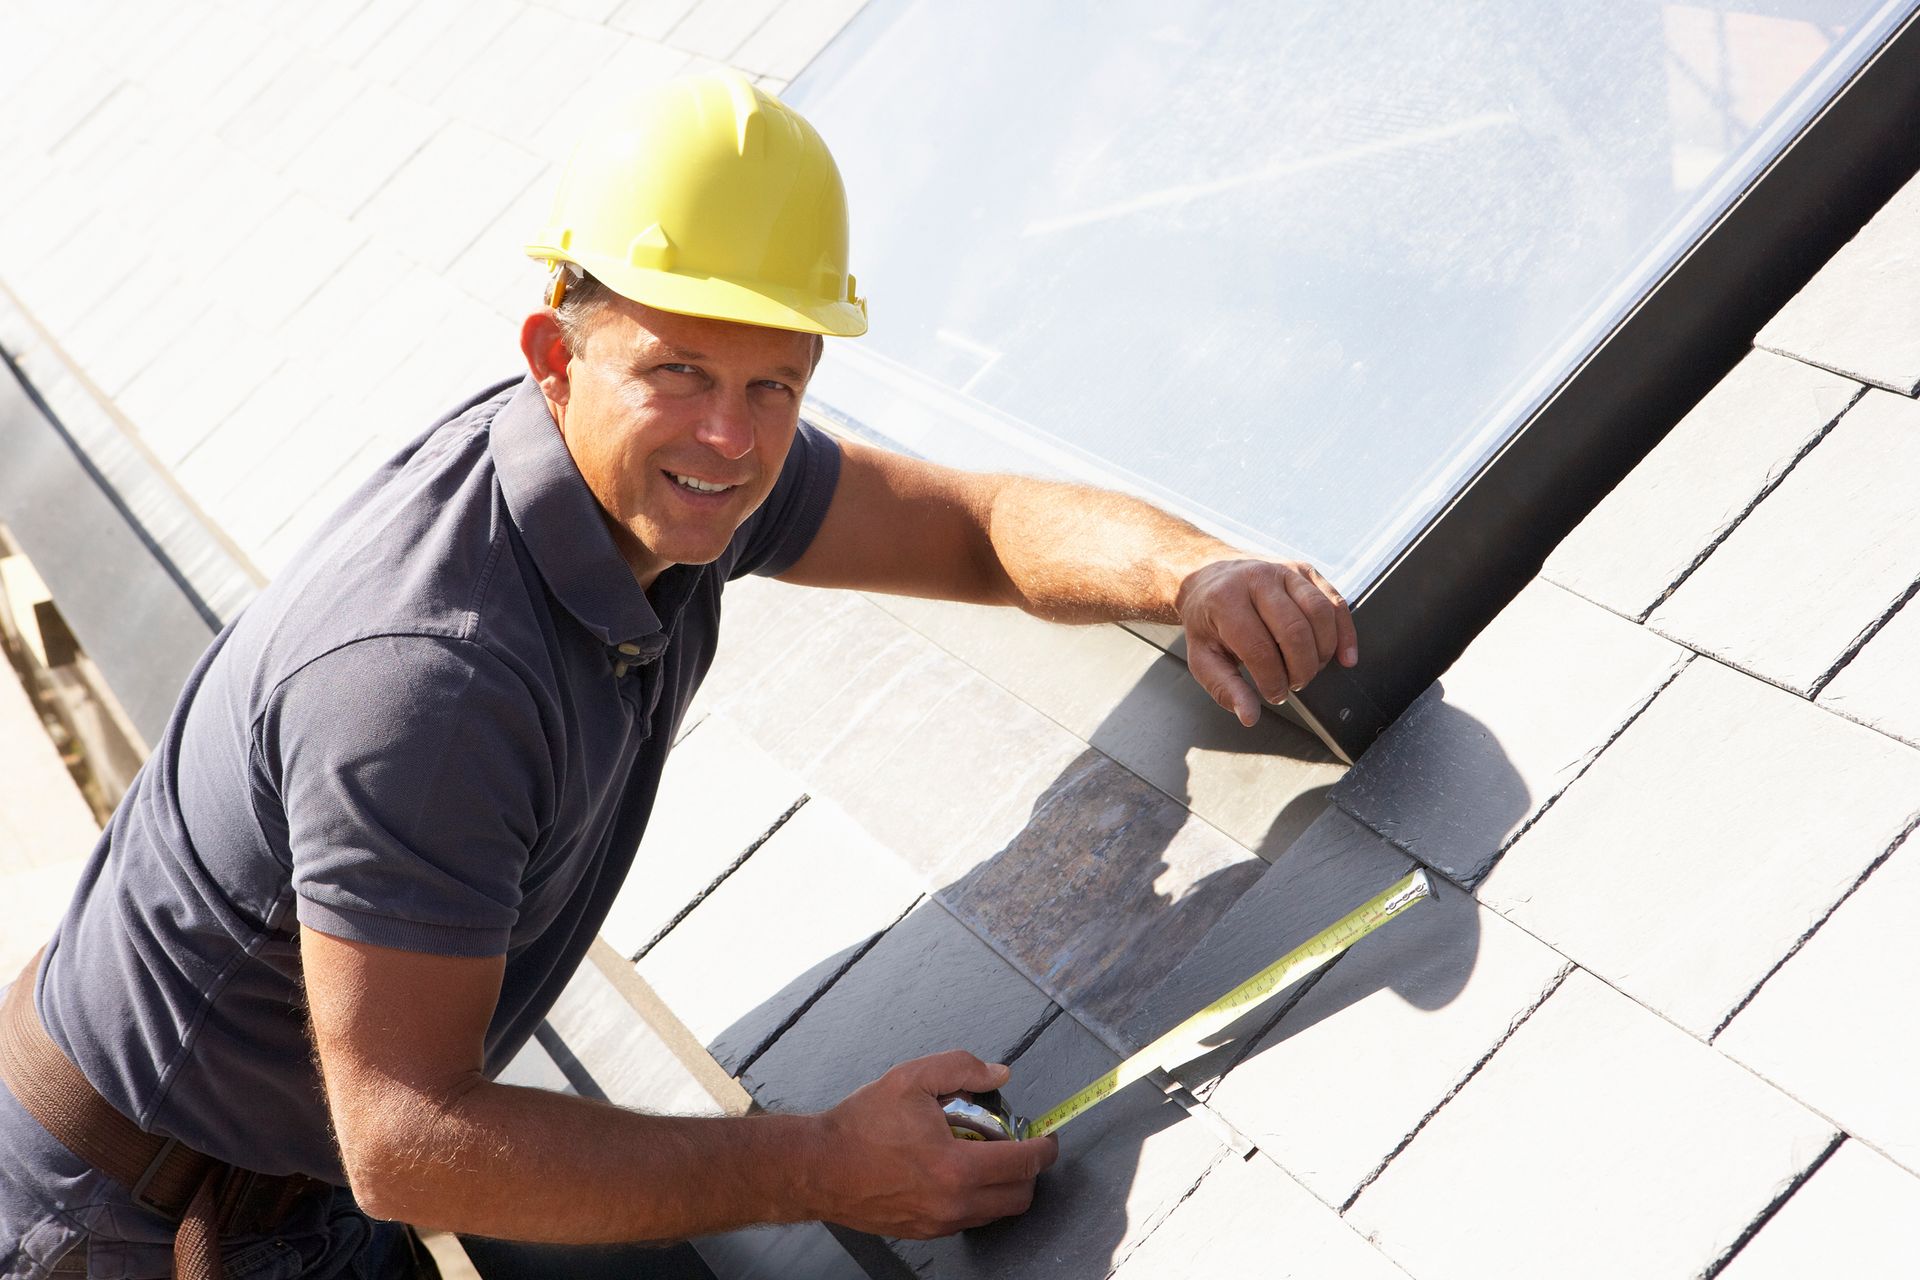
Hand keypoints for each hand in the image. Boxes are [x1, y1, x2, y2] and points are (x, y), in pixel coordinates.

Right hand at [806, 1051, 1058, 1237]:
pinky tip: (958, 1171)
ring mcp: (940, 1223)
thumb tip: (1000, 1073)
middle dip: (1031, 1171)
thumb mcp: (912, 1078)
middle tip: (1020, 1145)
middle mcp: (953, 1204)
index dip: (1045, 1148)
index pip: (1024, 1164)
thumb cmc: (861, 1124)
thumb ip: (962, 1068)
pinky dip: (977, 1197)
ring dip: (1004, 1186)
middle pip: (1019, 1197)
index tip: (1048, 1136)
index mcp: (956, 1167)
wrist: (818, 1167)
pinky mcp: (926, 1232)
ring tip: (986, 1155)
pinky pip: (969, 1219)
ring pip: (996, 1212)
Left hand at [1177, 558, 1357, 725]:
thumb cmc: (1207, 619)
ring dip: (1322, 652)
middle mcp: (1256, 578)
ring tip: (1310, 669)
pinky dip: (1345, 632)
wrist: (1208, 576)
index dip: (1273, 680)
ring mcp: (1284, 571)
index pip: (1259, 648)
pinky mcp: (1305, 571)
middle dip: (1300, 669)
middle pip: (1295, 631)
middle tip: (1294, 684)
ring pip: (1320, 614)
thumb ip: (1224, 687)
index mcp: (1225, 600)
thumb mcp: (1202, 656)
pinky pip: (1335, 601)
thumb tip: (1249, 715)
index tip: (1274, 694)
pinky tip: (1344, 656)